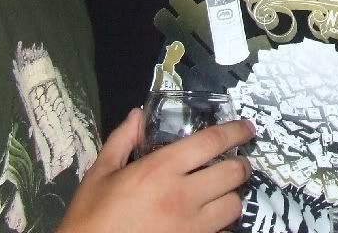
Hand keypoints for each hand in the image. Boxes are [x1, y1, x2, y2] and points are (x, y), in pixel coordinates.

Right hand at [57, 108, 253, 232]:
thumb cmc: (91, 217)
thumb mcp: (99, 174)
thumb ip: (121, 141)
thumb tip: (137, 115)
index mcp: (161, 169)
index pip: (212, 142)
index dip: (236, 132)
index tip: (247, 128)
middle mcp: (183, 195)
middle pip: (233, 173)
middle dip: (241, 165)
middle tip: (237, 163)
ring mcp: (191, 226)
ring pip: (234, 206)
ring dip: (232, 197)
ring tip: (222, 194)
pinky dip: (222, 225)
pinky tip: (210, 221)